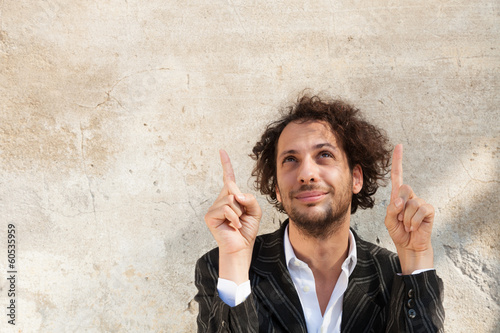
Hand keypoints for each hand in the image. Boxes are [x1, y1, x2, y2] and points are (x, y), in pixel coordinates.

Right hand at [204, 150, 261, 282]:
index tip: (222, 151)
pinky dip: (234, 218)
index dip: (226, 164)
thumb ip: (250, 199)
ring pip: (231, 199)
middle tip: (242, 218)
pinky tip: (233, 227)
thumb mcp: (255, 212)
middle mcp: (220, 200)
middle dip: (243, 203)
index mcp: (230, 197)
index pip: (228, 178)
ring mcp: (214, 208)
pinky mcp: (210, 216)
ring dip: (239, 213)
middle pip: (233, 190)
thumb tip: (236, 194)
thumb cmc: (246, 231)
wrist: (241, 248)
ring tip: (236, 223)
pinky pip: (226, 208)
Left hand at [384, 144, 434, 273]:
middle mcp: (410, 196)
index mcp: (398, 195)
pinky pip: (419, 211)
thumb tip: (399, 201)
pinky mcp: (429, 210)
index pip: (398, 175)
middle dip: (398, 204)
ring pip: (410, 204)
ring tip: (407, 226)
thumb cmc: (398, 232)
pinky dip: (413, 222)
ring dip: (405, 219)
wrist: (409, 246)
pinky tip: (414, 228)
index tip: (399, 145)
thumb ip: (390, 209)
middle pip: (404, 187)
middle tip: (398, 218)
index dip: (397, 161)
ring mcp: (420, 202)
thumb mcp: (388, 220)